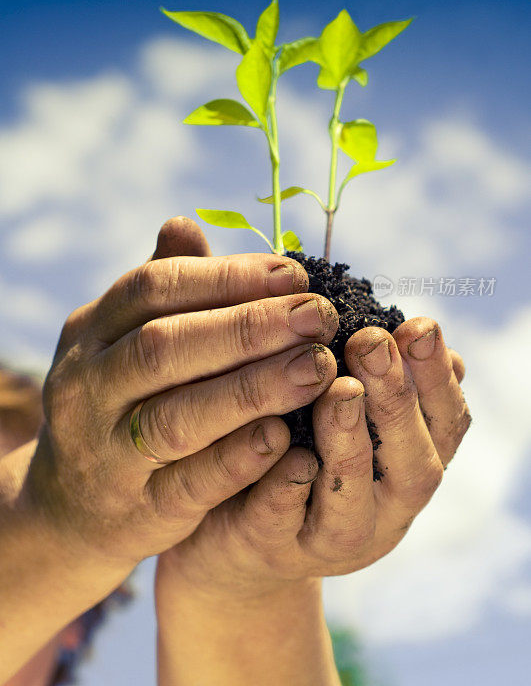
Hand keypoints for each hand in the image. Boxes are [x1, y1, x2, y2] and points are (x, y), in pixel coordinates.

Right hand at [21, 218, 339, 574]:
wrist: (71, 503)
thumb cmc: (119, 399)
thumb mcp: (122, 342)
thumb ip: (160, 289)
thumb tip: (185, 223)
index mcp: (90, 333)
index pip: (151, 289)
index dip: (225, 277)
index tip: (294, 274)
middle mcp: (86, 389)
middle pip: (163, 348)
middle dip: (248, 327)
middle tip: (319, 315)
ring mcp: (105, 454)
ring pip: (176, 417)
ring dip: (252, 389)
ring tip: (317, 367)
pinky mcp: (136, 511)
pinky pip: (189, 485)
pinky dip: (237, 459)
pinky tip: (284, 435)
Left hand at [157, 312, 469, 598]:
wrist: (231, 523)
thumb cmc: (292, 443)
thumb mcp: (328, 399)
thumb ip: (351, 356)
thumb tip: (385, 307)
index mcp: (404, 460)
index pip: (444, 420)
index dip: (437, 376)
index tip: (419, 325)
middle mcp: (383, 505)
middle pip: (414, 460)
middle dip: (397, 398)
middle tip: (374, 343)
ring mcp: (331, 537)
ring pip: (355, 499)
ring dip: (351, 441)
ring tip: (339, 389)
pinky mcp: (275, 550)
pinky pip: (284, 522)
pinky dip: (286, 488)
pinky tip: (285, 450)